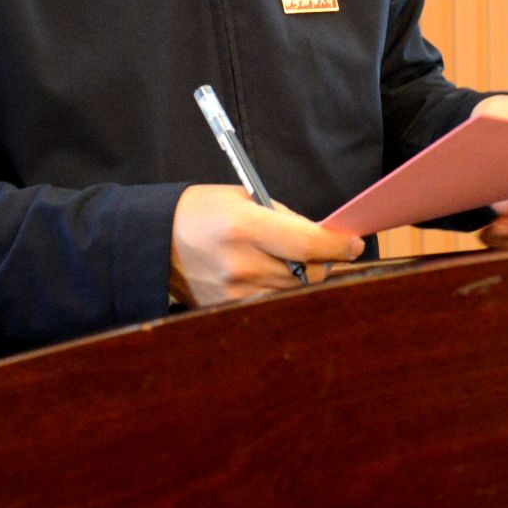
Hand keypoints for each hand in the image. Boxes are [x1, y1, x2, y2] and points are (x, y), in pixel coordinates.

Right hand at [170, 184, 365, 308]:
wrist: (153, 241)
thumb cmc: (200, 211)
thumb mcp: (242, 198)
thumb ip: (283, 218)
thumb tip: (318, 237)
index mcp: (244, 227)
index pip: (307, 244)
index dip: (337, 245)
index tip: (354, 244)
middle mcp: (242, 264)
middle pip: (307, 273)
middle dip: (323, 261)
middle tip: (324, 250)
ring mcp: (234, 292)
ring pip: (293, 291)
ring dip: (301, 276)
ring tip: (285, 258)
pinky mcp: (228, 309)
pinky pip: (271, 303)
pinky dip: (278, 290)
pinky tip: (267, 274)